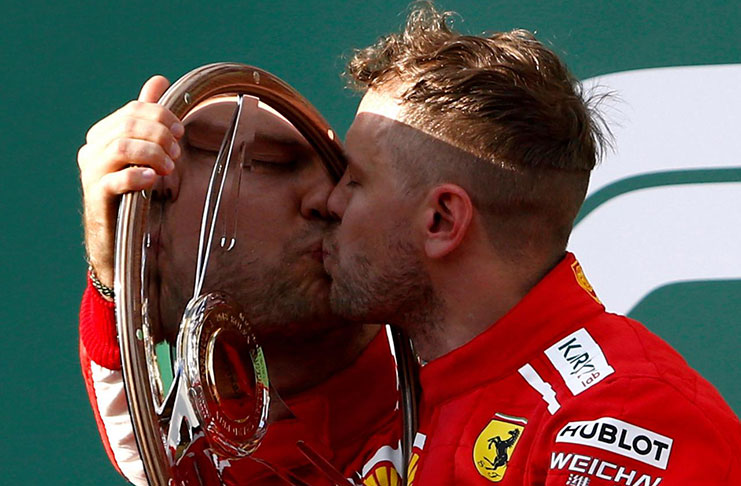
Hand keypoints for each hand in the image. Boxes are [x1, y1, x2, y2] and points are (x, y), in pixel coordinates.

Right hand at [78, 75, 183, 285]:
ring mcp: (92, 173)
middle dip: (161, 134)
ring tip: (170, 167)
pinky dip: (139, 176)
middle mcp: (92, 150)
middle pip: (129, 125)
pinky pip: (117, 180)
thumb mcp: (144, 153)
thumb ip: (148, 119)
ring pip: (123, 148)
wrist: (118, 238)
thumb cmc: (134, 193)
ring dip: (154, 153)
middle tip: (178, 152)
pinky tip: (154, 180)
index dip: (161, 115)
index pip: (133, 111)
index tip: (181, 131)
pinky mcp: (97, 197)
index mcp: (103, 135)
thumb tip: (158, 81)